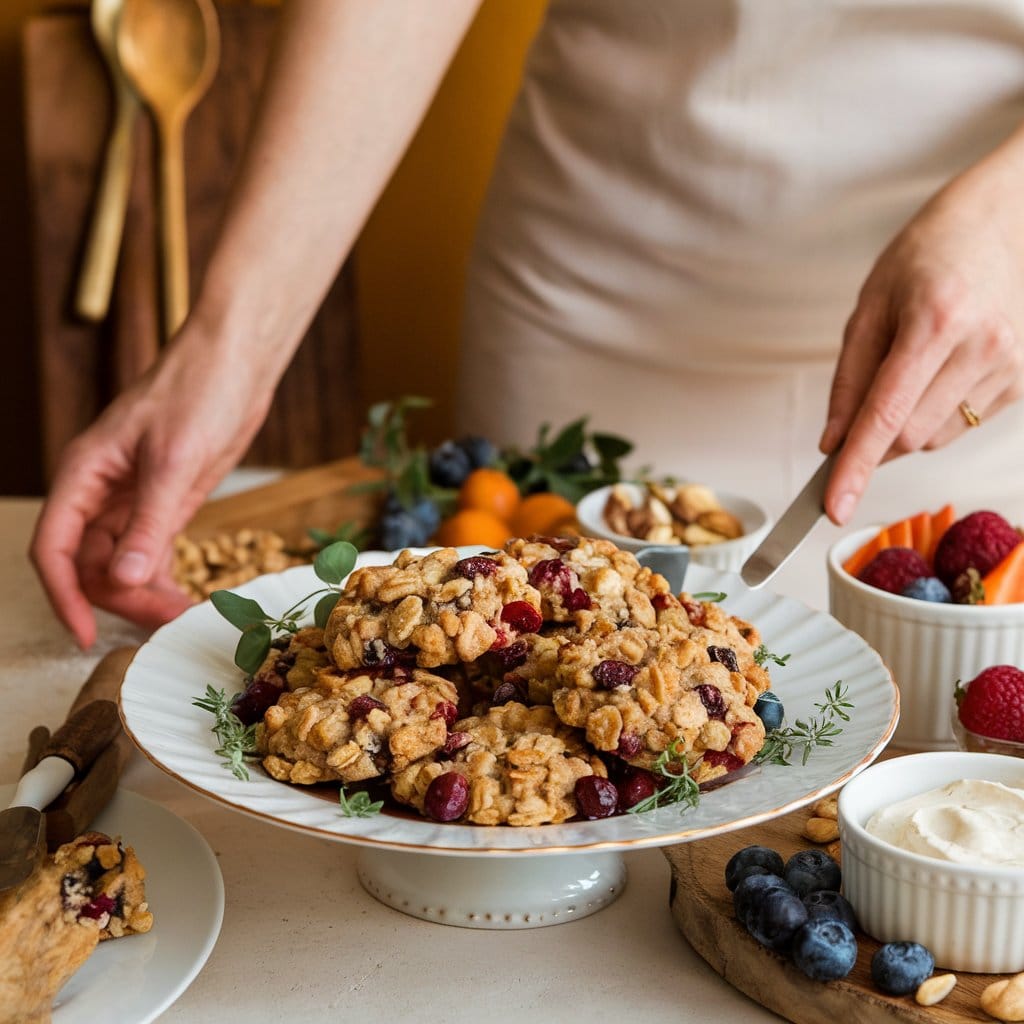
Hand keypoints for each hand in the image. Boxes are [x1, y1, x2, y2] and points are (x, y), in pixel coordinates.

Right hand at [30, 331, 273, 647]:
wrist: (237, 363)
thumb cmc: (200, 392)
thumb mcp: (175, 460)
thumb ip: (149, 521)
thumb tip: (122, 579)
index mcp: (84, 473)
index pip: (54, 548)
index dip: (64, 594)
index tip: (84, 634)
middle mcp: (100, 491)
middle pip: (88, 564)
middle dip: (117, 599)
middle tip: (164, 623)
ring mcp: (131, 498)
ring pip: (118, 562)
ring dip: (142, 594)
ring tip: (180, 617)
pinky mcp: (165, 502)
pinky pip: (148, 551)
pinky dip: (161, 578)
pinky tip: (185, 599)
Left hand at [820, 138, 1023, 522]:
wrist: (1004, 222)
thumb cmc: (927, 256)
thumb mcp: (870, 307)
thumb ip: (849, 380)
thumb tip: (833, 443)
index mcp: (935, 323)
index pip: (885, 417)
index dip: (855, 468)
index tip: (833, 507)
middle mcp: (981, 348)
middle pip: (908, 437)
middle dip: (874, 439)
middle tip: (861, 406)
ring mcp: (1010, 366)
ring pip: (934, 439)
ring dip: (905, 425)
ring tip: (912, 369)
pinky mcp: (1022, 381)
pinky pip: (961, 425)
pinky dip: (934, 414)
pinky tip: (941, 371)